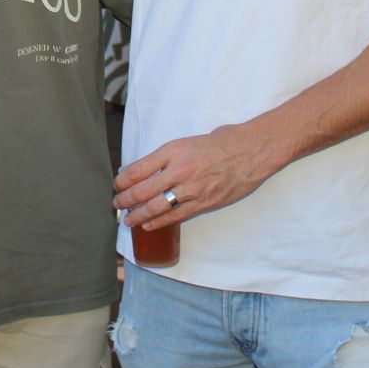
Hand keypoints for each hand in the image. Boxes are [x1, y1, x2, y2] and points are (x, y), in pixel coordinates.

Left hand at [113, 122, 288, 231]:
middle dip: (125, 200)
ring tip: (127, 220)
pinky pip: (176, 216)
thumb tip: (148, 168)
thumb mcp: (187, 142)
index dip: (123, 180)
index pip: (138, 168)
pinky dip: (159, 222)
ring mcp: (191, 189)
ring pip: (156, 207)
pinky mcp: (203, 203)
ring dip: (138, 215)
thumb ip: (168, 156)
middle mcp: (179, 170)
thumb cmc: (221, 142)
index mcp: (173, 151)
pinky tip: (148, 225)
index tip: (117, 185)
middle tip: (117, 204)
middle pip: (143, 190)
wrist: (251, 151)